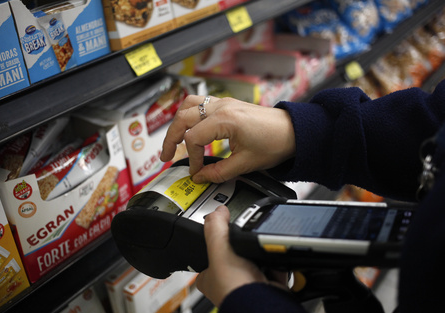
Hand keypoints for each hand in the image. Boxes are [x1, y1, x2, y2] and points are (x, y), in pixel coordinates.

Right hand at [160, 95, 295, 182]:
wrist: (294, 131)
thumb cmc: (275, 142)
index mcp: (225, 120)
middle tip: (165, 156)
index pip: (193, 139)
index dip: (192, 159)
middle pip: (183, 118)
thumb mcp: (245, 164)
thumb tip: (201, 177)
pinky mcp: (228, 104)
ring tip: (172, 140)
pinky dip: (189, 115)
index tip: (197, 172)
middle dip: (171, 138)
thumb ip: (219, 172)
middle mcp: (221, 107)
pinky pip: (200, 103)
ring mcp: (224, 102)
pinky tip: (190, 128)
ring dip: (177, 123)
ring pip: (188, 105)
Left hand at [195, 206, 267, 306]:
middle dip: (244, 247)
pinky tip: (274, 257)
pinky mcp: (268, 285)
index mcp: (210, 278)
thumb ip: (216, 227)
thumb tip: (218, 211)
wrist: (262, 302)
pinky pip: (273, 267)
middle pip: (236, 255)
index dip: (215, 243)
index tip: (223, 233)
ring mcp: (249, 284)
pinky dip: (276, 262)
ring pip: (256, 260)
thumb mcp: (220, 248)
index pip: (207, 256)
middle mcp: (228, 283)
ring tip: (263, 246)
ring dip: (261, 253)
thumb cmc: (234, 287)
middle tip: (248, 240)